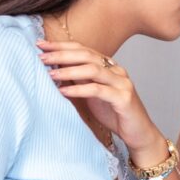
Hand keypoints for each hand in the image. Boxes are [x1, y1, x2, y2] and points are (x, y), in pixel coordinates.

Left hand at [37, 40, 163, 158]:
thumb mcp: (92, 94)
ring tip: (50, 73)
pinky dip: (79, 89)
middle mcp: (117, 71)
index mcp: (109, 67)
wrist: (138, 134)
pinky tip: (64, 92)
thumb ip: (79, 81)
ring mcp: (122, 83)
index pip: (83, 49)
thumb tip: (55, 69)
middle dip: (62, 54)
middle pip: (87, 55)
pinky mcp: (123, 98)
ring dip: (69, 70)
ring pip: (93, 69)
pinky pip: (98, 90)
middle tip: (42, 57)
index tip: (40, 45)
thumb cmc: (115, 114)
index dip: (61, 46)